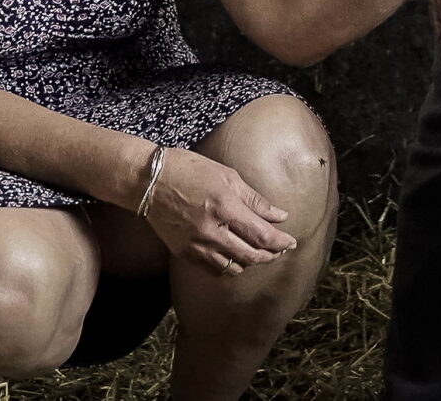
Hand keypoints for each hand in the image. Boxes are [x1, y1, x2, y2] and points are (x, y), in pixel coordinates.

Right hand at [141, 145, 296, 274]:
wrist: (149, 181)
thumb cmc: (190, 170)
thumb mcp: (228, 177)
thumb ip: (255, 200)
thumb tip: (279, 216)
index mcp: (226, 208)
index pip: (262, 236)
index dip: (280, 242)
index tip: (291, 242)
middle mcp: (212, 231)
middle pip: (250, 256)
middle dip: (270, 256)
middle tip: (279, 250)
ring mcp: (197, 246)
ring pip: (233, 268)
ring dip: (250, 262)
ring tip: (257, 252)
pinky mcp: (184, 253)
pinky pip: (213, 270)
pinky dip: (228, 267)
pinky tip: (233, 256)